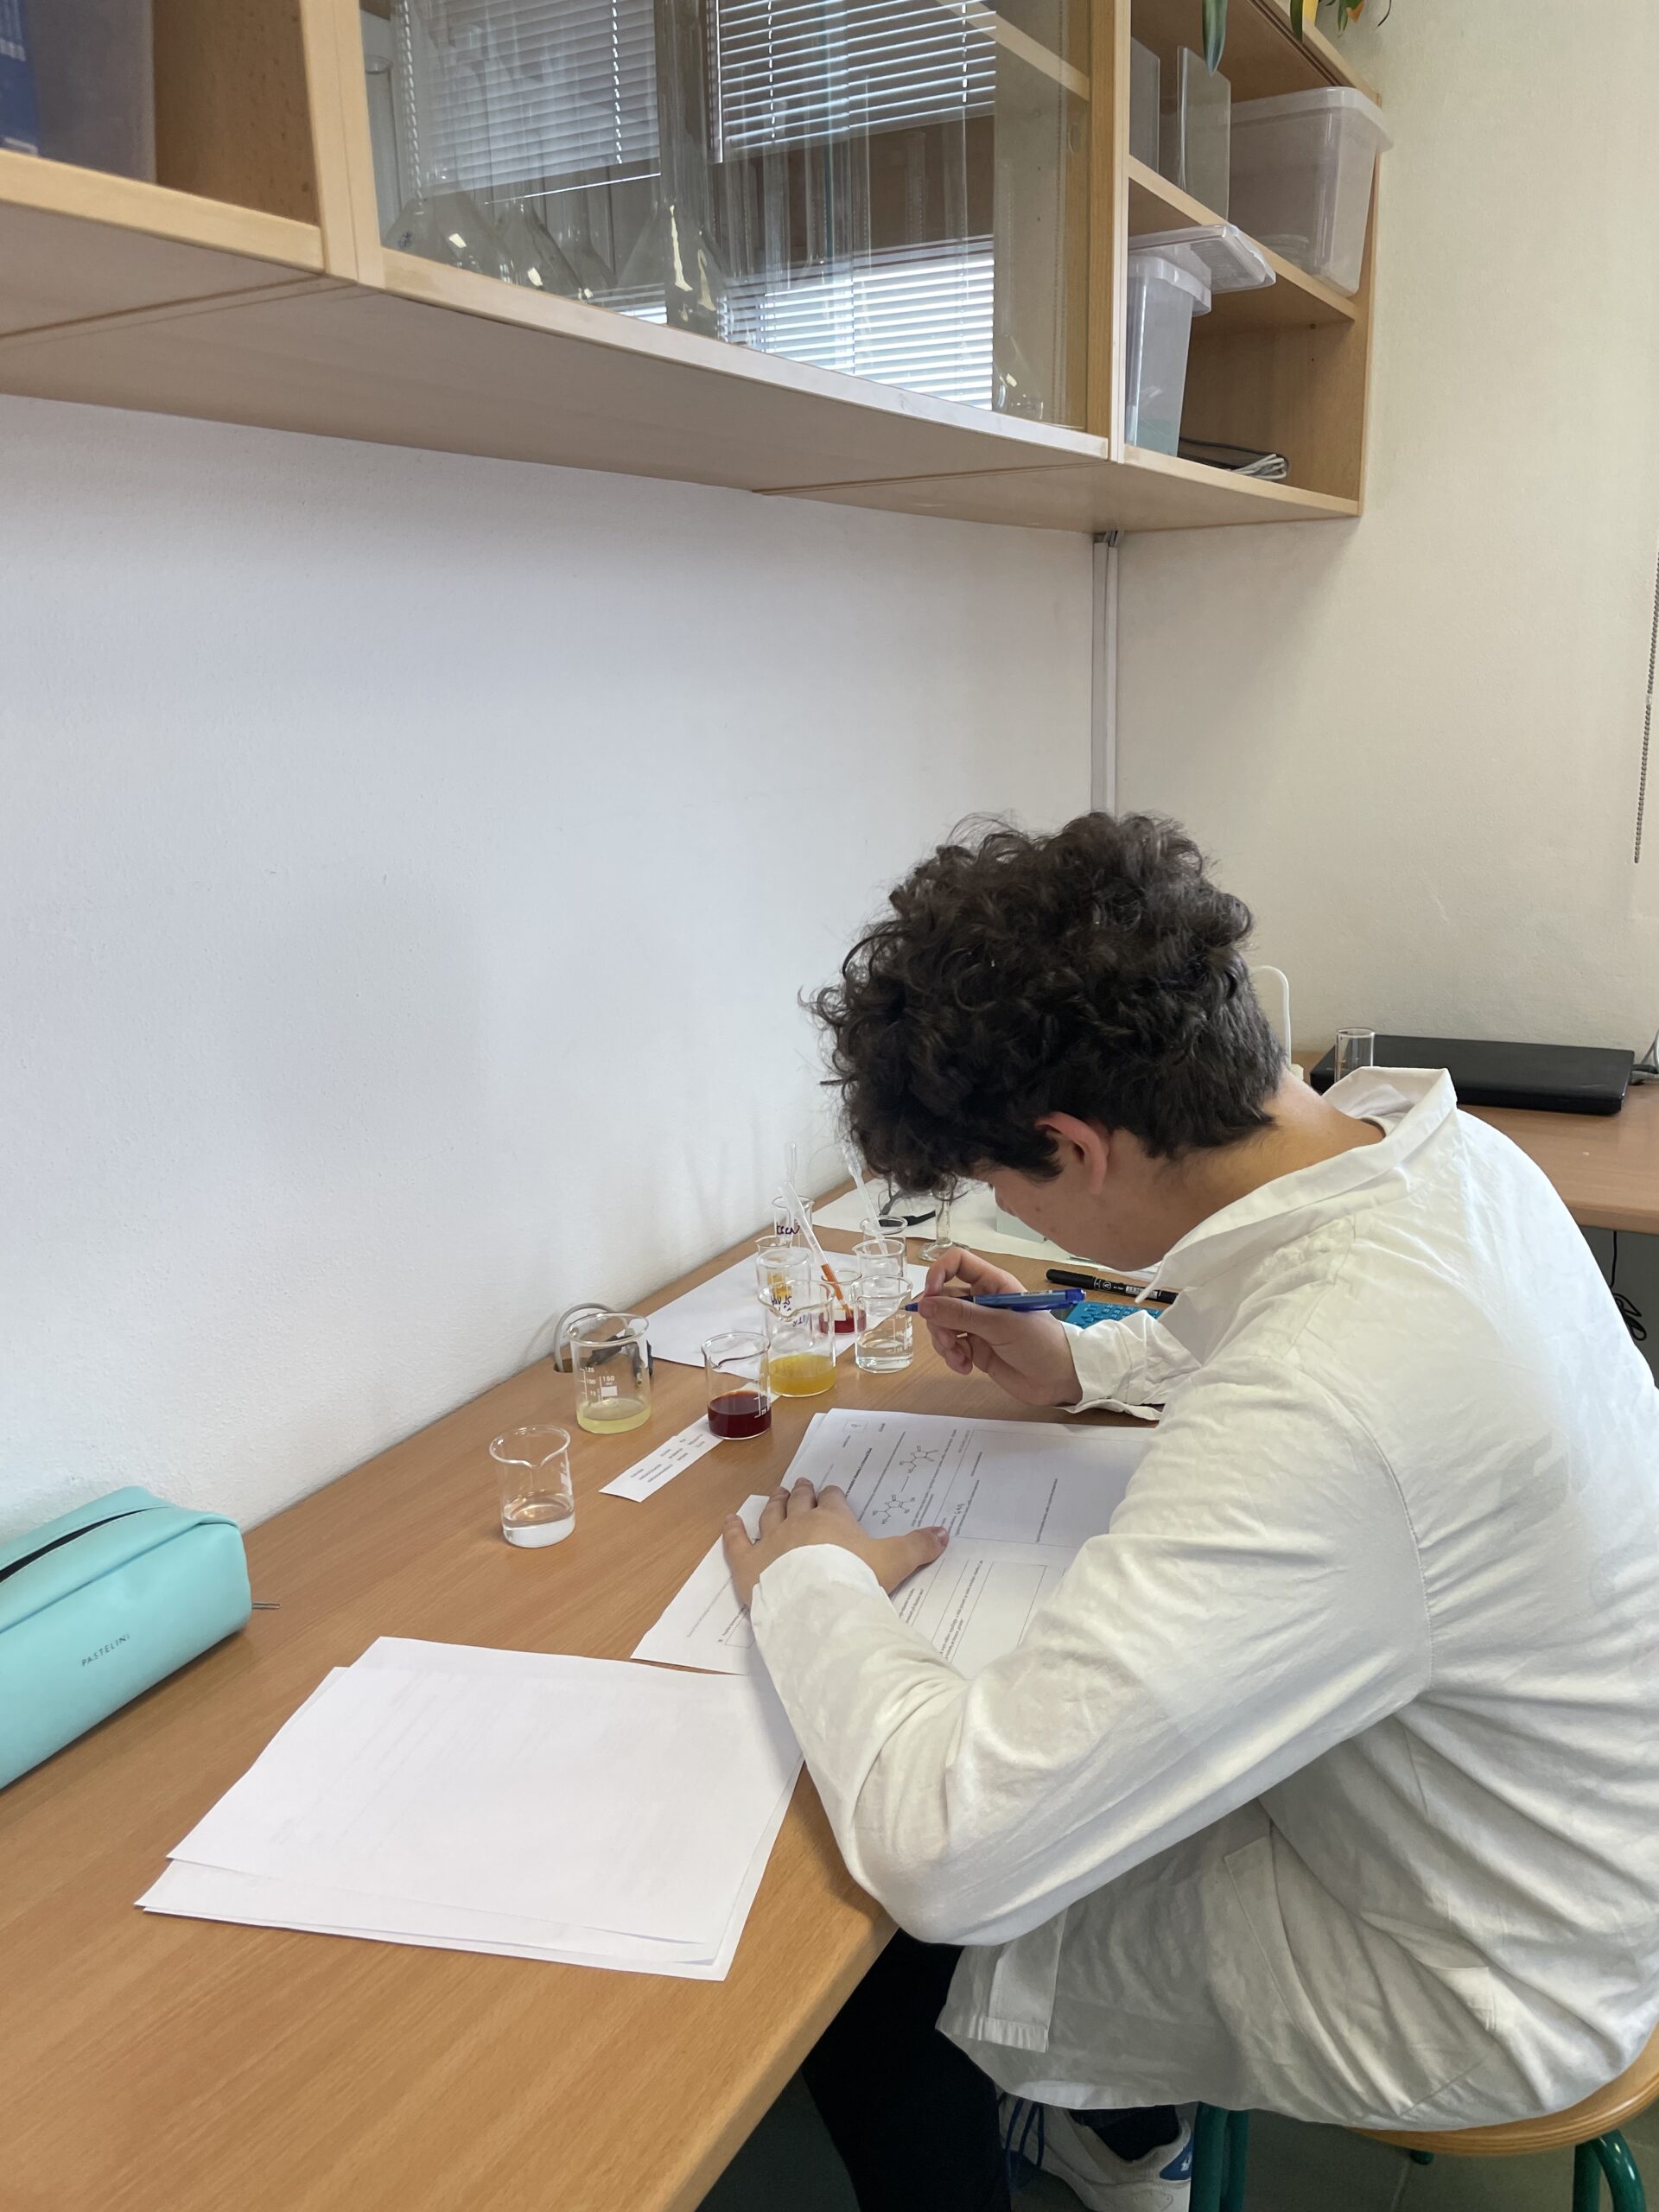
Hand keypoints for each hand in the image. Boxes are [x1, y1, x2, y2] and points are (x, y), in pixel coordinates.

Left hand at [723, 1481, 947, 1608]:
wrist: (818, 1604)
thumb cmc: (857, 1579)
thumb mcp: (896, 1561)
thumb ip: (919, 1545)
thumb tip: (946, 1533)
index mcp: (833, 1520)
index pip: (833, 1501)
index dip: (832, 1497)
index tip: (832, 1493)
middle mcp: (800, 1524)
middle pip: (800, 1503)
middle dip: (802, 1494)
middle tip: (801, 1485)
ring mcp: (771, 1542)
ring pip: (771, 1515)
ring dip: (774, 1504)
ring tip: (777, 1494)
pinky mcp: (748, 1564)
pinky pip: (736, 1542)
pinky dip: (732, 1530)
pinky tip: (729, 1520)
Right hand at [914, 1246, 1082, 1408]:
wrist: (1060, 1379)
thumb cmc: (1040, 1343)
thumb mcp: (1001, 1325)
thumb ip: (962, 1315)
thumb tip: (924, 1305)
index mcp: (993, 1283)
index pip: (957, 1263)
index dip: (938, 1273)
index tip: (929, 1296)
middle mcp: (981, 1300)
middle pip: (942, 1297)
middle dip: (938, 1319)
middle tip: (947, 1339)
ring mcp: (977, 1325)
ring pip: (941, 1324)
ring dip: (944, 1341)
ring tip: (959, 1357)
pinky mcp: (975, 1348)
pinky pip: (950, 1346)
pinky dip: (951, 1356)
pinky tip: (965, 1367)